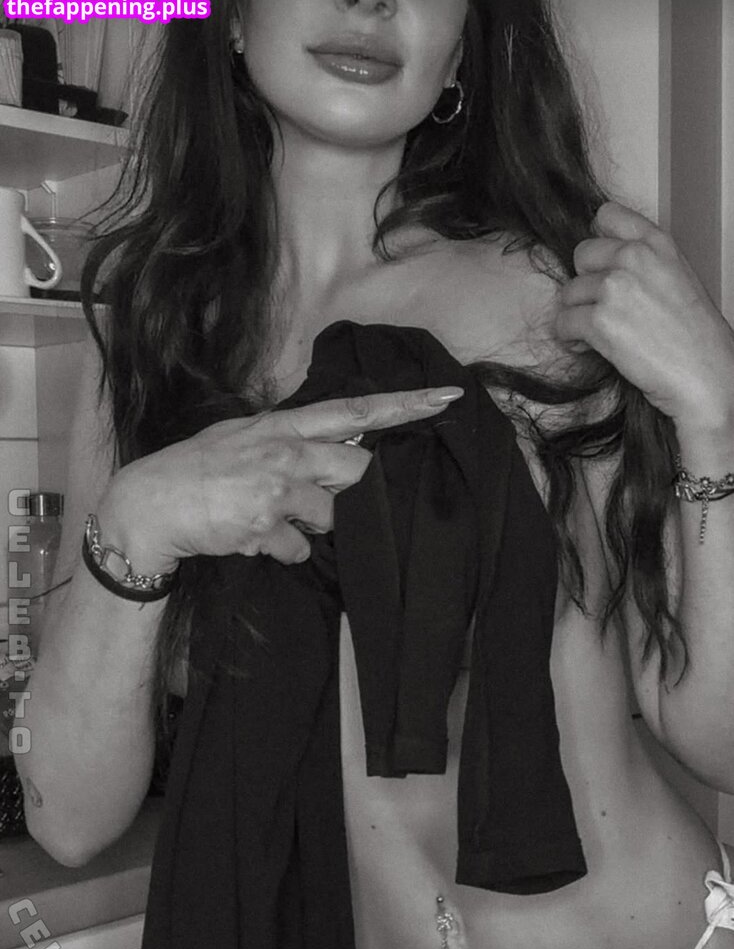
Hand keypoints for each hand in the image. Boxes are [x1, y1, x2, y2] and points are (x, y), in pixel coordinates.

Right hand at [99, 386, 462, 566]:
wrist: (149, 505)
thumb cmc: (195, 469)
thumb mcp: (240, 436)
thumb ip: (284, 438)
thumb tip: (324, 445)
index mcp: (281, 426)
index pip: (354, 410)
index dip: (405, 405)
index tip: (447, 397)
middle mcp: (285, 452)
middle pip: (357, 469)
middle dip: (346, 491)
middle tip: (308, 496)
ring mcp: (277, 489)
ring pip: (330, 517)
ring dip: (306, 526)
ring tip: (267, 518)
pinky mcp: (265, 525)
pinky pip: (298, 549)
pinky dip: (280, 550)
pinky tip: (251, 538)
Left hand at [554, 201, 733, 429]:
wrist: (704, 374)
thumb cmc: (694, 336)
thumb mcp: (676, 278)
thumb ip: (643, 262)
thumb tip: (604, 265)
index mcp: (656, 243)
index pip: (607, 215)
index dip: (599, 241)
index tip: (601, 263)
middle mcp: (633, 257)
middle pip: (580, 255)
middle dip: (586, 283)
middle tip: (602, 307)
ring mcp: (613, 287)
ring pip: (568, 293)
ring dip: (577, 314)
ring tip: (599, 333)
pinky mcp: (598, 321)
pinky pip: (563, 323)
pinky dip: (571, 339)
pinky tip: (591, 347)